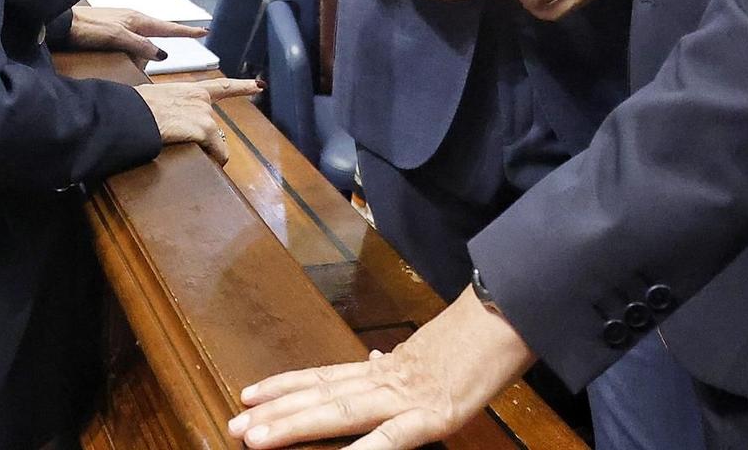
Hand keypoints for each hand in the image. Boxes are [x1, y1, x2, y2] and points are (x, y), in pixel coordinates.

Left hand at [68, 5, 206, 70]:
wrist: (61, 24)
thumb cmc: (88, 29)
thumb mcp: (118, 38)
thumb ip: (141, 45)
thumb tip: (163, 54)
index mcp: (137, 20)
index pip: (168, 28)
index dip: (187, 32)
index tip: (204, 31)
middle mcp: (132, 20)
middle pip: (156, 35)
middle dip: (160, 45)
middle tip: (151, 51)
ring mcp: (121, 25)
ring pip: (141, 42)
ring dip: (139, 53)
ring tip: (125, 58)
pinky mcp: (111, 31)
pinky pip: (129, 43)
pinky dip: (130, 51)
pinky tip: (120, 55)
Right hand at [137, 77, 261, 164]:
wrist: (131, 115)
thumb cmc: (134, 108)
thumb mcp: (152, 99)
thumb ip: (166, 104)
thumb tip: (159, 113)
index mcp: (188, 90)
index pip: (220, 86)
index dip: (242, 86)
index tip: (259, 85)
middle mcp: (201, 99)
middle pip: (213, 125)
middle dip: (205, 138)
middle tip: (187, 143)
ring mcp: (204, 113)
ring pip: (216, 140)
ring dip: (208, 150)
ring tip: (185, 150)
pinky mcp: (205, 129)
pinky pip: (218, 151)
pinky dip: (216, 158)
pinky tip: (208, 161)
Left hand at [230, 288, 534, 447]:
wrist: (513, 310)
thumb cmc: (479, 335)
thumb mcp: (431, 349)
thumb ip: (398, 363)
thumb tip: (374, 362)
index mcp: (389, 368)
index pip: (327, 376)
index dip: (287, 386)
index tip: (250, 394)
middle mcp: (389, 379)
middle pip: (323, 398)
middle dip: (276, 414)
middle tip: (234, 425)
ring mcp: (409, 397)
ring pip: (341, 414)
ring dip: (295, 426)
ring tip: (256, 438)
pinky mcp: (435, 415)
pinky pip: (393, 438)